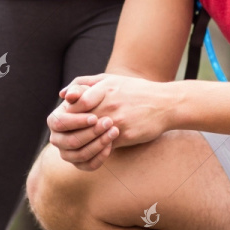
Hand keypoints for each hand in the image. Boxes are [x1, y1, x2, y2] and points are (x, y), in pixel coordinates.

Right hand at [50, 77, 118, 170]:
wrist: (111, 112)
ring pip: (80, 155)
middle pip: (71, 141)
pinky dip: (100, 157)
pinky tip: (112, 145)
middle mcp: (58, 139)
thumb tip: (67, 96)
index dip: (76, 121)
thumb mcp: (89, 88)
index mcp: (55, 120)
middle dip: (91, 133)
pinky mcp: (80, 163)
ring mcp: (68, 153)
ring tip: (114, 132)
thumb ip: (78, 89)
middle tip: (109, 122)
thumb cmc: (96, 97)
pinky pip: (89, 165)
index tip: (94, 117)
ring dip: (98, 144)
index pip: (60, 123)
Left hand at [52, 74, 171, 170]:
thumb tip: (63, 94)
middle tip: (68, 135)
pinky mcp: (125, 135)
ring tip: (81, 143)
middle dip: (72, 130)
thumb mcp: (111, 80)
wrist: (165, 104)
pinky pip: (104, 146)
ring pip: (90, 137)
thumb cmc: (135, 91)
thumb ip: (85, 84)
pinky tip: (97, 148)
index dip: (68, 114)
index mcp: (104, 88)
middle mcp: (109, 104)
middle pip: (79, 122)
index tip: (68, 119)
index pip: (75, 104)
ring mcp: (117, 120)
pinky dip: (97, 150)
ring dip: (83, 142)